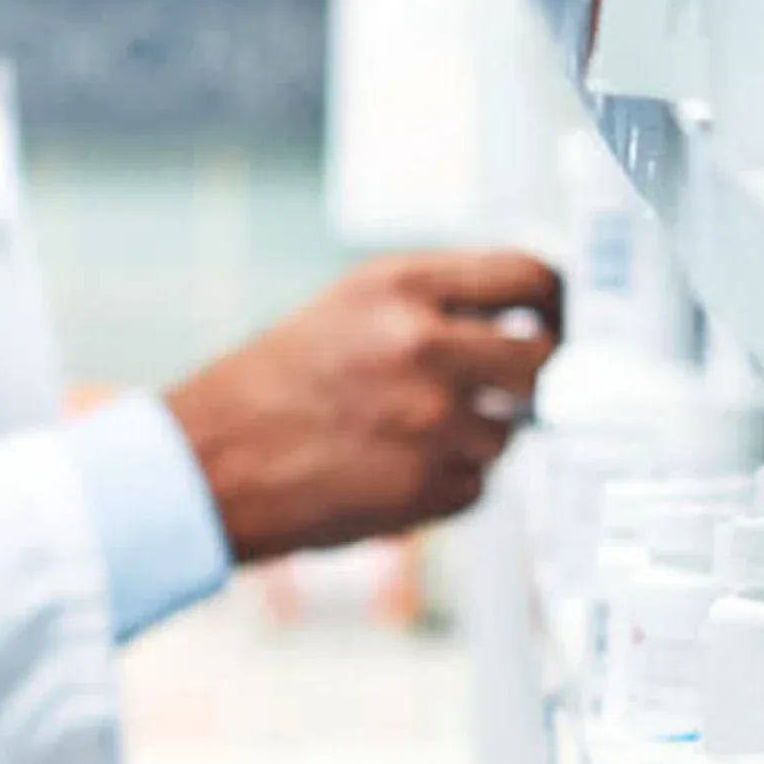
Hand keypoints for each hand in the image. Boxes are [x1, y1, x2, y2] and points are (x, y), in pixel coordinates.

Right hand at [164, 249, 564, 566]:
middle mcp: (423, 347)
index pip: (527, 276)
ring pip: (510, 431)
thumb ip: (432, 306)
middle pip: (544, 360)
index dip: (556, 300)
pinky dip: (447, 481)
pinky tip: (390, 470)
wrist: (207, 467)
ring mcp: (432, 421)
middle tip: (510, 388)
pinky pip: (478, 482)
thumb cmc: (265, 389)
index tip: (557, 319)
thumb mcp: (344, 311)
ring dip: (475, 437)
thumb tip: (521, 320)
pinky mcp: (431, 486)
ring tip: (405, 435)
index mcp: (399, 288)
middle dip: (534, 378)